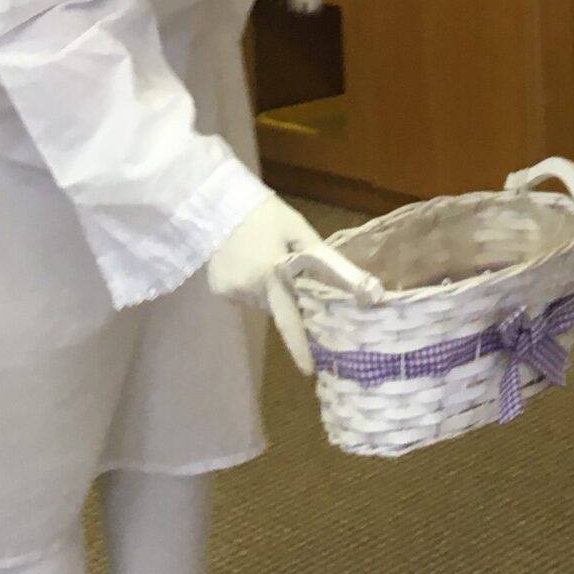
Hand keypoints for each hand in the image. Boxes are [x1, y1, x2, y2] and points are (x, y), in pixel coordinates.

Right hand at [204, 194, 361, 377]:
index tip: (308, 370)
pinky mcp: (218, 290)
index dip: (299, 346)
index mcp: (271, 275)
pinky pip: (243, 295)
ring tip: (262, 258)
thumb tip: (356, 282)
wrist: (219, 202)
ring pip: (260, 301)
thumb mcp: (300, 231)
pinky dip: (249, 285)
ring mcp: (230, 292)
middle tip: (284, 269)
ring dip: (267, 289)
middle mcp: (248, 290)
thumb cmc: (266, 214)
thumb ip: (325, 259)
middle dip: (286, 297)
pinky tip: (245, 262)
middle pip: (276, 307)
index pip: (288, 320)